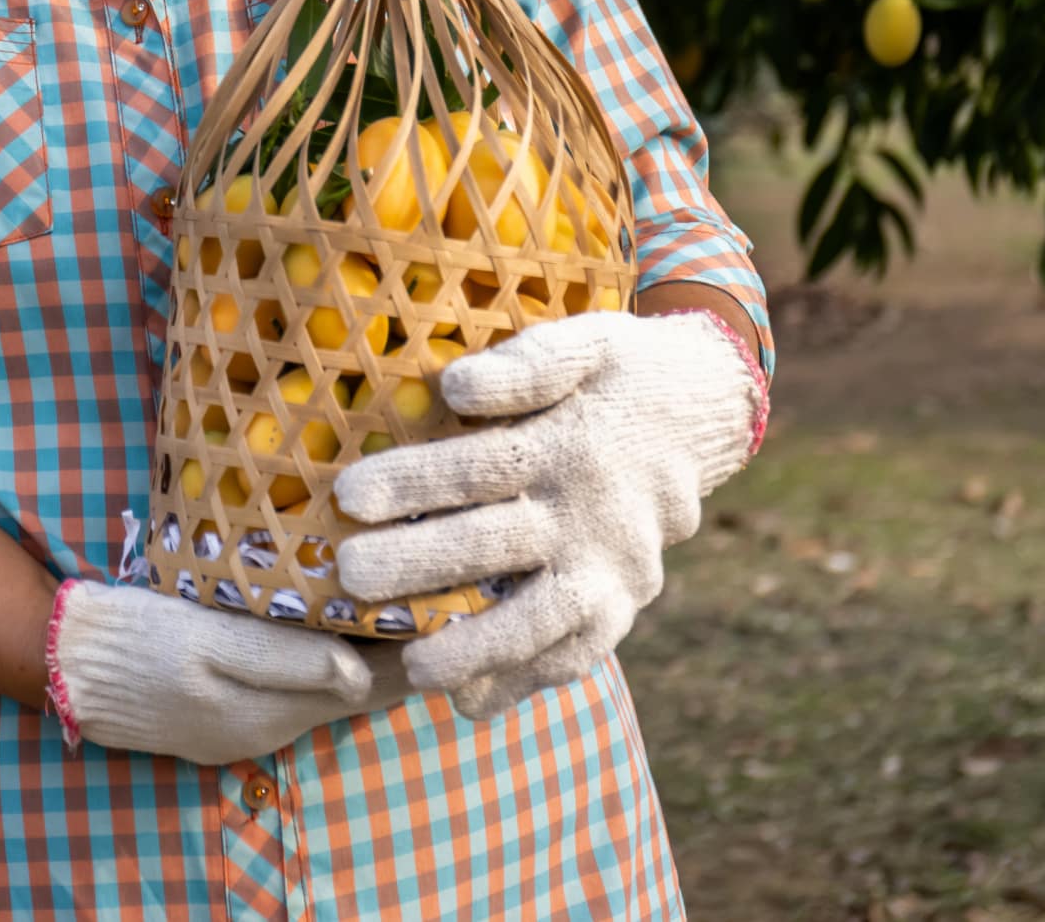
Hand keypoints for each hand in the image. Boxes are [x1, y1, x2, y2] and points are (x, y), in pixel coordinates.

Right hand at [45, 578, 411, 765]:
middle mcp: (269, 729)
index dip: (413, 654)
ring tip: (396, 606)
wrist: (69, 663)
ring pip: (323, 691)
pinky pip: (290, 688)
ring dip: (360, 655)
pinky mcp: (224, 713)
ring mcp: (245, 726)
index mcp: (272, 711)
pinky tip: (329, 625)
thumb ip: (286, 659)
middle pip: (352, 692)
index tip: (452, 612)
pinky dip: (320, 659)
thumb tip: (362, 674)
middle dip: (396, 653)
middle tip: (436, 597)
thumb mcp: (210, 638)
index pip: (368, 689)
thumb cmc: (139, 639)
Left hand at [331, 310, 764, 721]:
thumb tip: (456, 385)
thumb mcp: (584, 341)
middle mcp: (592, 514)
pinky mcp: (622, 605)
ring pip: (543, 619)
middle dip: (420, 563)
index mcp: (571, 444)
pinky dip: (525, 681)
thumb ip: (526, 364)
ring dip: (478, 647)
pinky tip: (469, 702)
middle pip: (498, 544)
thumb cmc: (615, 373)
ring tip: (413, 670)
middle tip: (350, 577)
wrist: (698, 416)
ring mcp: (613, 569)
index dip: (415, 481)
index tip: (347, 496)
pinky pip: (576, 653)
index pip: (483, 466)